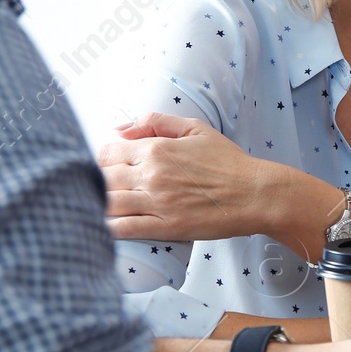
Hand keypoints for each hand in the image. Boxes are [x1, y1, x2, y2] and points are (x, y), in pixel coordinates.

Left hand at [100, 112, 287, 241]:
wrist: (254, 194)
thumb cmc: (228, 161)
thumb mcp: (195, 128)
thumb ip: (154, 122)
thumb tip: (119, 128)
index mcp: (156, 149)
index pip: (107, 153)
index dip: (102, 159)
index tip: (108, 166)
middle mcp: (151, 175)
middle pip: (102, 178)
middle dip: (96, 182)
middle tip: (103, 187)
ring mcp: (157, 203)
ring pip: (108, 203)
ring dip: (96, 204)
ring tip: (97, 206)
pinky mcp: (165, 228)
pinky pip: (124, 229)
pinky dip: (107, 228)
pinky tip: (102, 227)